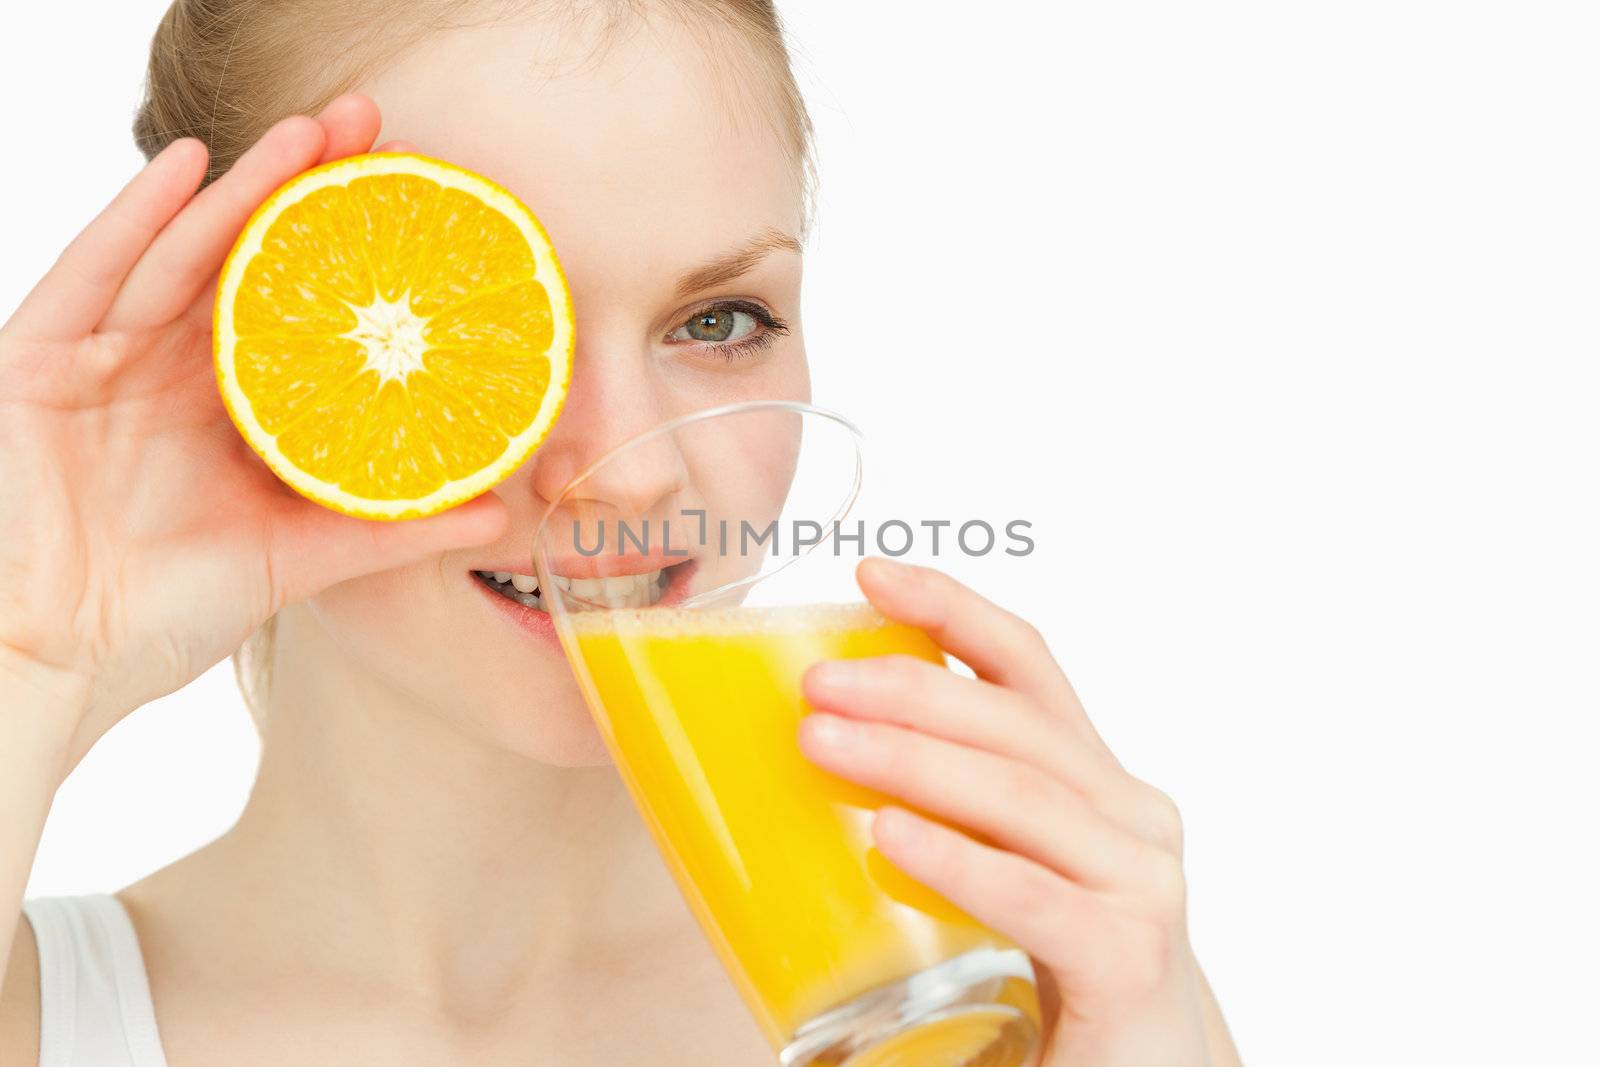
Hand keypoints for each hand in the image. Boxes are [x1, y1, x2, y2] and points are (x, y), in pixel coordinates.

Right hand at [0, 95, 504, 766]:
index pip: (298, 310)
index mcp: (230, 410)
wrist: (49, 661)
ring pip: (182, 253)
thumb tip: (499, 512)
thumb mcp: (295, 560)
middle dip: (307, 193)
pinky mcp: (37, 361)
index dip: (349, 254)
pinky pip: (91, 275)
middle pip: (246, 261)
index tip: (416, 205)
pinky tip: (189, 168)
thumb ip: (390, 530)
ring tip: (311, 134)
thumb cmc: (160, 616)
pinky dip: (136, 220)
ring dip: (244, 188)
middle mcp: (170, 371)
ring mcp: (102, 359)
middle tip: (372, 130)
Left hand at [798, 558, 1239, 1066]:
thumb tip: (819, 754)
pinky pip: (1033, 895)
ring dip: (911, 761)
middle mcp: (1129, 815)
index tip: (869, 575)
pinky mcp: (1131, 957)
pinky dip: (959, 862)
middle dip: (910, 688)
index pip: (1026, 667)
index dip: (952, 609)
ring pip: (1019, 794)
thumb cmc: (1060, 973)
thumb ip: (950, 813)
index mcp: (1092, 782)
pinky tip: (889, 840)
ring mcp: (1141, 883)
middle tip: (813, 683)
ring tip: (820, 741)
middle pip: (1015, 724)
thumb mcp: (1007, 869)